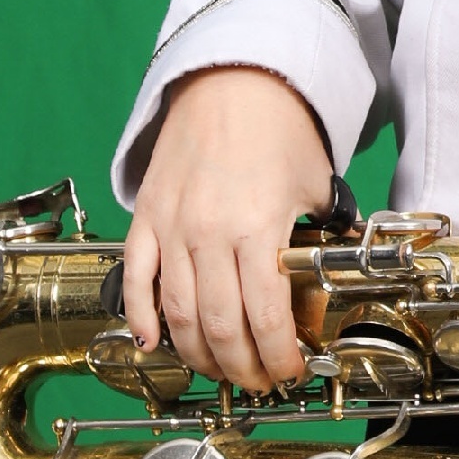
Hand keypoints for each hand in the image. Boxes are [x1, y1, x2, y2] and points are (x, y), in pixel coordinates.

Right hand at [123, 68, 333, 393]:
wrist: (233, 77)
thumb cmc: (279, 126)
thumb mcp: (315, 186)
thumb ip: (316, 238)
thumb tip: (323, 286)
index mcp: (256, 227)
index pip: (266, 317)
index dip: (279, 357)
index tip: (291, 371)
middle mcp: (208, 233)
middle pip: (220, 327)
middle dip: (243, 367)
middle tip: (260, 380)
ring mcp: (171, 226)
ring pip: (177, 314)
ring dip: (199, 354)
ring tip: (220, 369)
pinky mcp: (146, 217)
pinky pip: (136, 279)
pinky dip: (141, 317)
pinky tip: (154, 343)